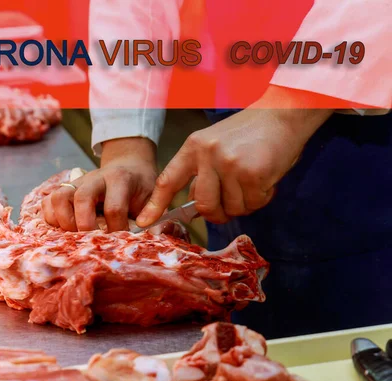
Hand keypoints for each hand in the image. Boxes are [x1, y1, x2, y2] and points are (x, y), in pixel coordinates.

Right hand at [42, 137, 156, 231]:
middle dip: (85, 225)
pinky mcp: (64, 189)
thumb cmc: (140, 188)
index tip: (121, 241)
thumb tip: (153, 237)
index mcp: (120, 179)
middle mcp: (95, 178)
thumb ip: (153, 215)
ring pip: (58, 197)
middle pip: (81, 198)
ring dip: (64, 221)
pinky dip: (51, 218)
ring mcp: (76, 182)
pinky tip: (64, 229)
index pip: (114, 207)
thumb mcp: (152, 197)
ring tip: (75, 236)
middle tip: (92, 241)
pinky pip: (47, 202)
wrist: (128, 166)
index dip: (116, 229)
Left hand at [136, 86, 333, 224]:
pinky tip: (266, 180)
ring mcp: (230, 164)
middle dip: (218, 214)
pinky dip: (262, 198)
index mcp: (193, 147)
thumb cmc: (249, 133)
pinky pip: (254, 203)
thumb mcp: (214, 144)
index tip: (144, 222)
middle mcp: (208, 155)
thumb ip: (202, 172)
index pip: (168, 180)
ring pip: (232, 208)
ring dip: (245, 204)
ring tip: (253, 183)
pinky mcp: (253, 173)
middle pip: (204, 205)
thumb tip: (195, 205)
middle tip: (231, 207)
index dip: (155, 205)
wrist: (283, 113)